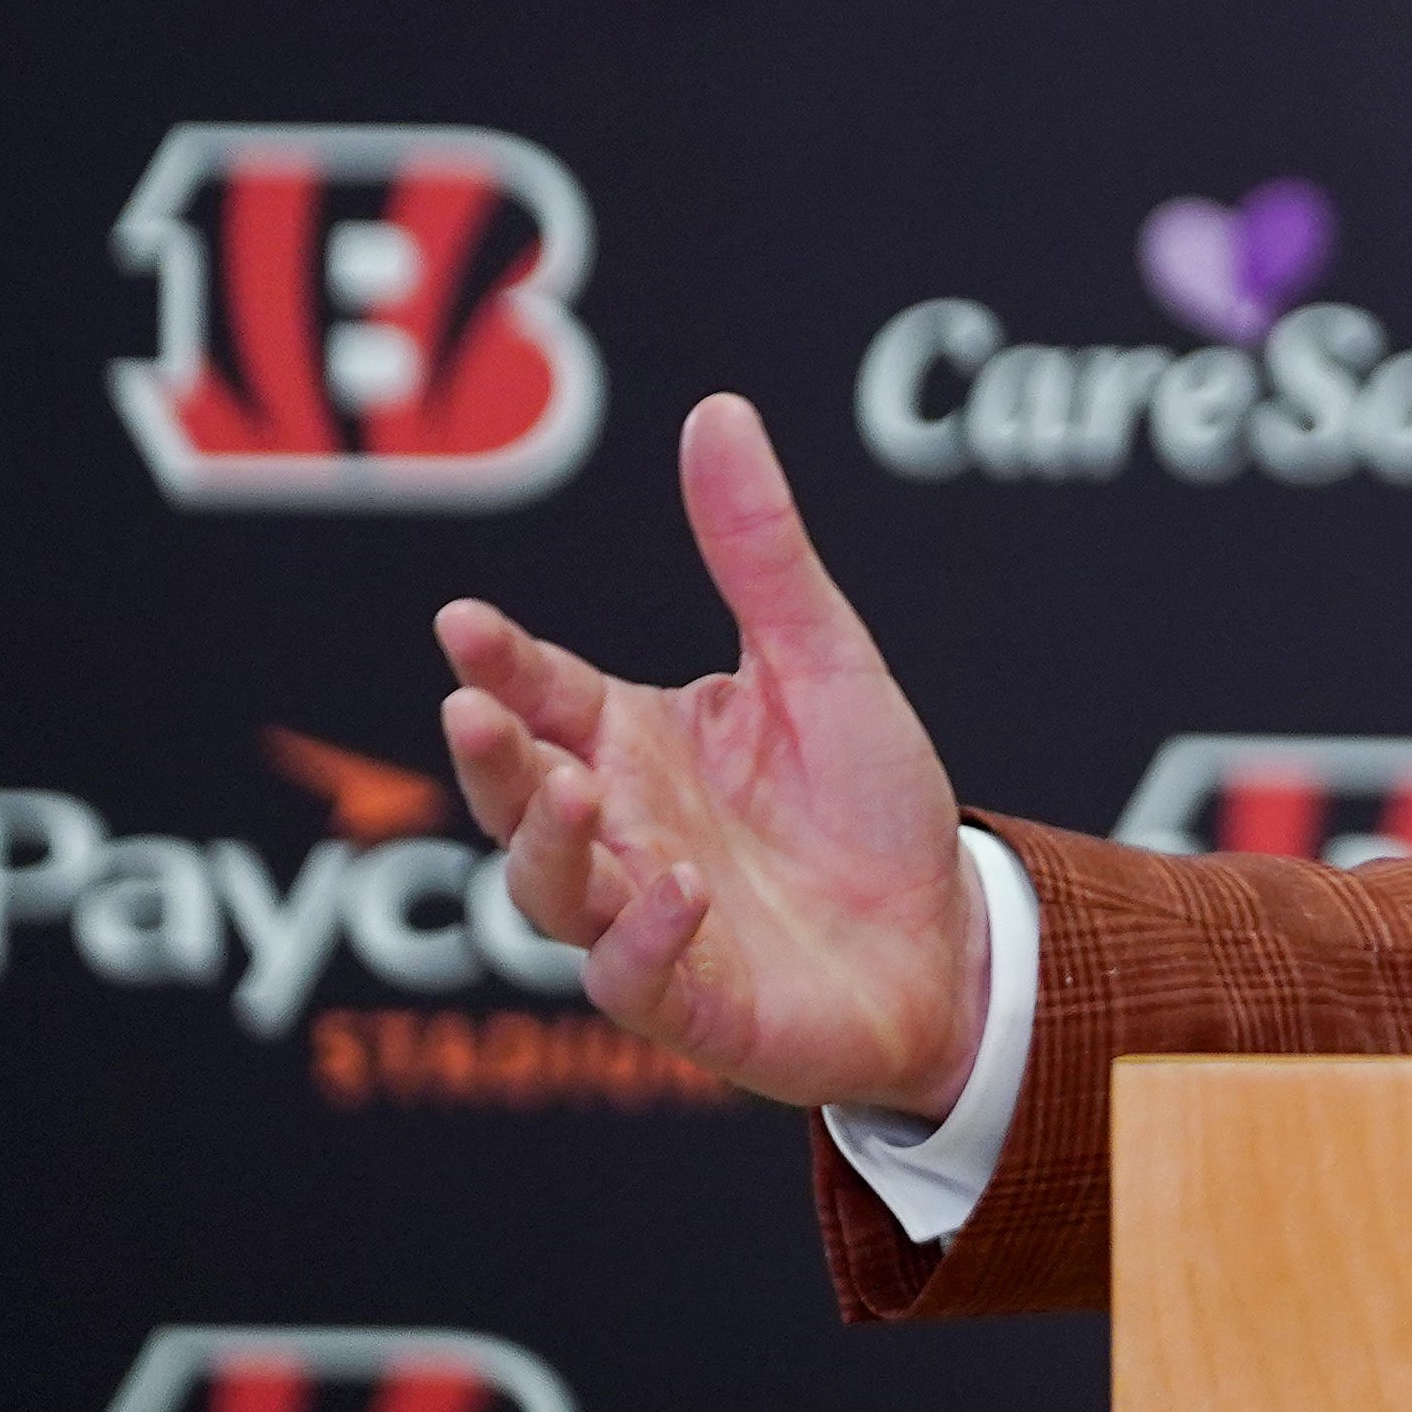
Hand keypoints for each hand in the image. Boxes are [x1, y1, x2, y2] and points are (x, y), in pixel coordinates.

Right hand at [437, 394, 986, 1117]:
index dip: (499, 659)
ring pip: (549, 889)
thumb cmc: (868, 805)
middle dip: (485, 755)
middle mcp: (621, 827)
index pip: (542, 690)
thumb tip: (717, 410)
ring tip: (582, 790)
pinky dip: (645, 937)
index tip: (462, 622)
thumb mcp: (825, 662)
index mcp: (635, 740)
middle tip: (470, 708)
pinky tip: (679, 891)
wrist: (949, 939)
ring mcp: (641, 919)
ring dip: (552, 843)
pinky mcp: (687, 1001)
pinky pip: (635, 978)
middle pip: (514, 792)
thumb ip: (759, 552)